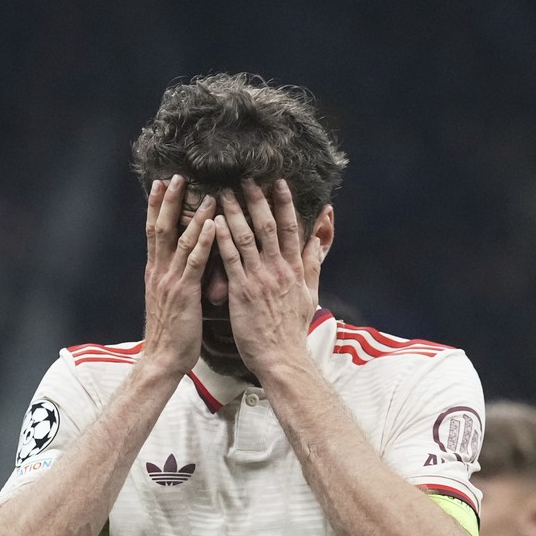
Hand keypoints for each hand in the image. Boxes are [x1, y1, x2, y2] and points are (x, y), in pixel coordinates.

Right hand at [143, 174, 217, 377]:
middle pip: (160, 227)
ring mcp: (170, 281)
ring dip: (192, 214)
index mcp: (155, 272)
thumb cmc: (171, 334)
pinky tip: (214, 223)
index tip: (161, 183)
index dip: (156, 206)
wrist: (161, 360)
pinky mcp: (184, 293)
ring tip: (204, 192)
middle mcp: (159, 271)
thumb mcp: (170, 301)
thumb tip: (182, 265)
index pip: (153, 231)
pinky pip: (194, 261)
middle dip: (168, 200)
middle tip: (176, 175)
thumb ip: (175, 279)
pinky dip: (204, 240)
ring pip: (179, 239)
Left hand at [212, 179, 319, 374]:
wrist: (282, 358)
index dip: (284, 203)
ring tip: (222, 193)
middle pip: (269, 226)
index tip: (277, 182)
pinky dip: (223, 239)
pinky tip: (214, 222)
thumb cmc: (292, 329)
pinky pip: (231, 260)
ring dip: (235, 212)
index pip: (291, 228)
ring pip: (247, 238)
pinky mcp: (242, 291)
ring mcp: (260, 279)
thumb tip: (321, 235)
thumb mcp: (310, 293)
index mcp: (295, 269)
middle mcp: (279, 269)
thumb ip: (314, 262)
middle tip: (244, 178)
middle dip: (257, 200)